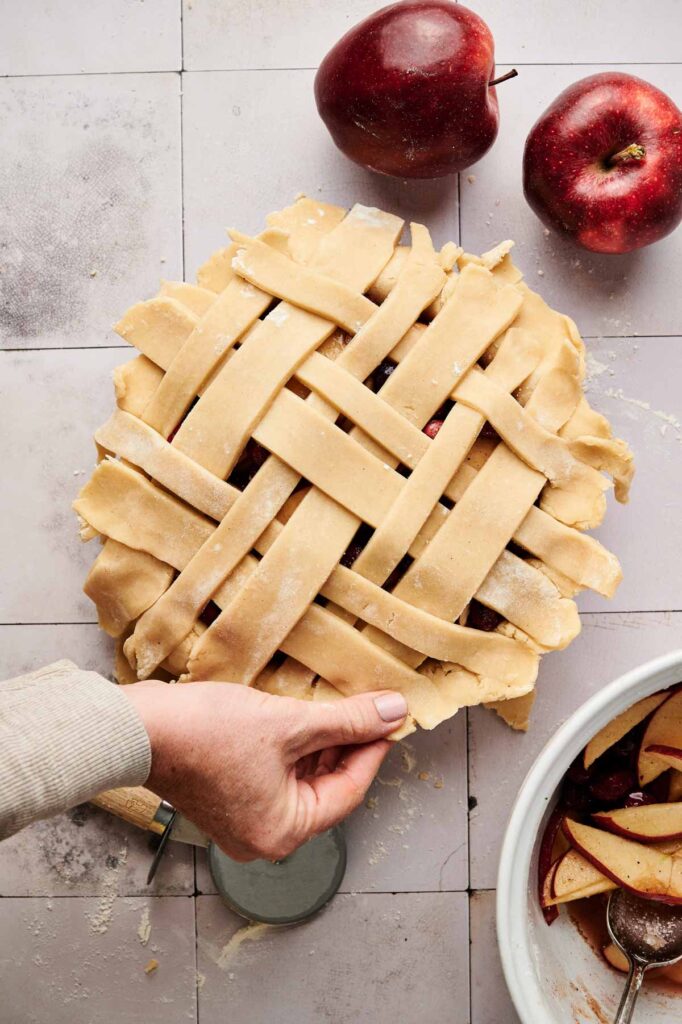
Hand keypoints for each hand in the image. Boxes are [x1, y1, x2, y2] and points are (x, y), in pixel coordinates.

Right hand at [122, 681, 407, 860]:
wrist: (139, 727)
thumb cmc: (206, 733)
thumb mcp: (289, 723)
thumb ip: (347, 721)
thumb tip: (394, 713)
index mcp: (282, 831)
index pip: (349, 789)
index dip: (373, 748)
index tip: (391, 718)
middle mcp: (263, 837)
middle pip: (324, 787)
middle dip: (346, 745)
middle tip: (369, 709)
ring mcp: (241, 820)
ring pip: (300, 779)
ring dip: (320, 744)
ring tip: (339, 708)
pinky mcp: (225, 798)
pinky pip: (275, 775)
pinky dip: (292, 749)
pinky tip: (303, 716)